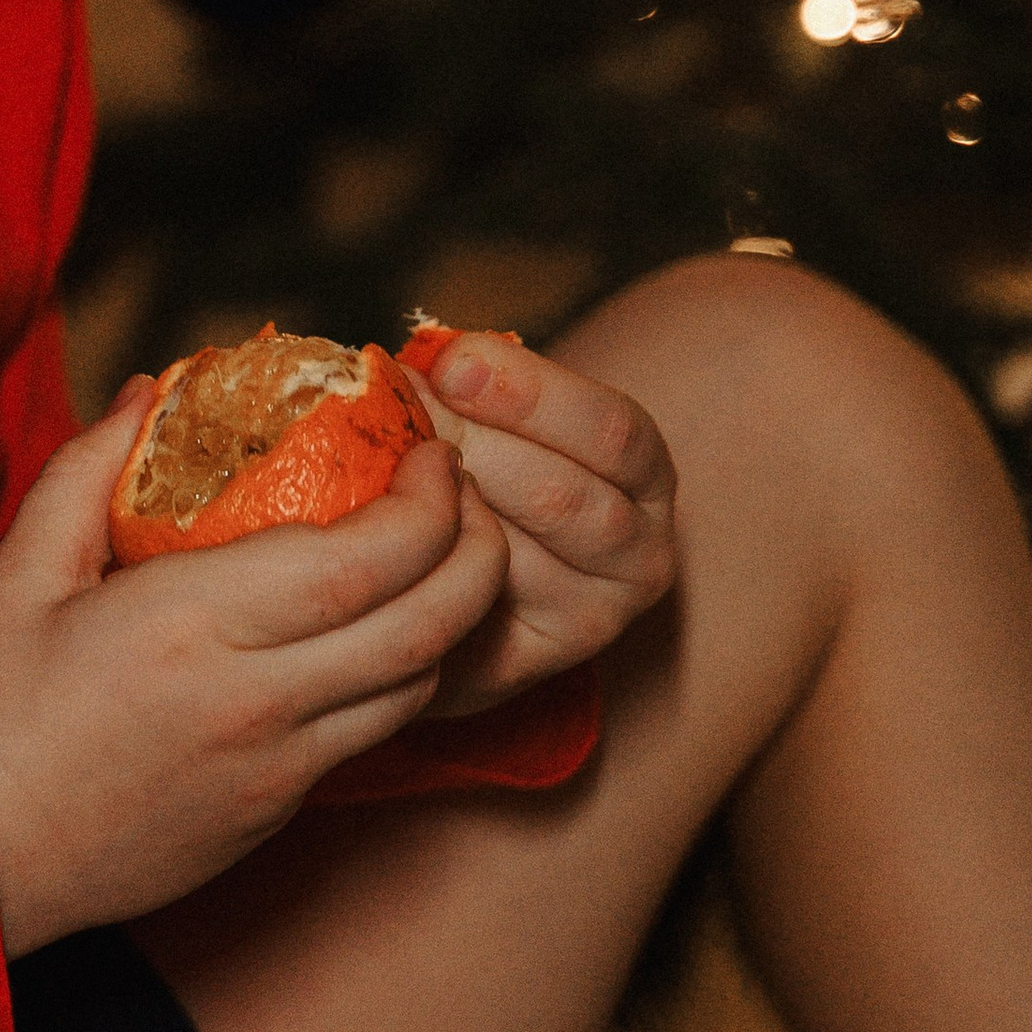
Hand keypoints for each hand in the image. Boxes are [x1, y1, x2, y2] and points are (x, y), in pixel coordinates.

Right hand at [0, 391, 509, 954]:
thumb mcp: (20, 570)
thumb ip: (90, 468)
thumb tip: (156, 390)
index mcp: (191, 625)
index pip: (364, 562)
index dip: (430, 505)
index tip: (435, 450)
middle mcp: (254, 700)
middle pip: (428, 628)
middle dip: (481, 554)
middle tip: (470, 496)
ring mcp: (275, 769)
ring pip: (418, 689)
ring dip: (452, 618)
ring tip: (437, 558)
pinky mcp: (275, 815)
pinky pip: (368, 735)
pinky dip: (398, 674)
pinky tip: (372, 631)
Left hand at [410, 333, 675, 709]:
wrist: (487, 589)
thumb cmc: (491, 473)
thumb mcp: (505, 421)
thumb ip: (471, 390)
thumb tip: (397, 368)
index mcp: (645, 474)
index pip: (611, 431)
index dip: (530, 392)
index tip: (453, 364)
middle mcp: (640, 555)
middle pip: (558, 496)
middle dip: (468, 445)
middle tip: (401, 415)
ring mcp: (590, 619)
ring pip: (509, 556)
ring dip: (439, 505)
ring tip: (386, 465)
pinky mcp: (526, 667)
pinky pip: (465, 612)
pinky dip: (420, 566)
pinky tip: (386, 533)